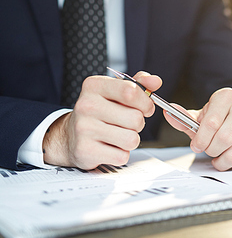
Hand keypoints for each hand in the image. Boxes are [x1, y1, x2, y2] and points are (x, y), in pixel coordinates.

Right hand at [43, 72, 161, 169]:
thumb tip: (156, 81)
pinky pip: (122, 156)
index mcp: (94, 86)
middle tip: (127, 124)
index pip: (131, 91)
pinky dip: (121, 154)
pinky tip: (109, 147)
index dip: (146, 102)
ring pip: (132, 139)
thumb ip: (138, 84)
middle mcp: (86, 105)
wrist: (69, 136)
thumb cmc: (99, 112)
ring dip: (131, 140)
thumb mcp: (115, 92)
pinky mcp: (85, 151)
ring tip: (118, 135)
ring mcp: (84, 129)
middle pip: (136, 118)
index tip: (146, 108)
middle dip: (139, 124)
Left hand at [163, 88, 231, 170]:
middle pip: (225, 138)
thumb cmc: (219, 120)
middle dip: (212, 150)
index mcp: (226, 96)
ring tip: (218, 158)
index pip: (211, 122)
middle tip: (208, 151)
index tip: (196, 146)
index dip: (201, 139)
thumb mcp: (201, 118)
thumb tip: (168, 112)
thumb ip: (183, 118)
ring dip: (222, 161)